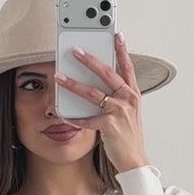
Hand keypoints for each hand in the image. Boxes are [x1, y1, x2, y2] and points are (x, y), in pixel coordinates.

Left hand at [55, 31, 149, 172]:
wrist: (134, 160)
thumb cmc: (128, 136)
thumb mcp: (127, 112)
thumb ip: (116, 96)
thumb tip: (96, 83)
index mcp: (133, 94)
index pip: (127, 66)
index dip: (122, 50)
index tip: (116, 34)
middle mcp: (128, 99)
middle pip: (107, 73)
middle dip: (89, 60)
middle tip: (75, 50)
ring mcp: (119, 112)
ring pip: (92, 93)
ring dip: (73, 84)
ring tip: (59, 77)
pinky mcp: (109, 125)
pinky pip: (87, 119)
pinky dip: (73, 117)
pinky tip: (63, 114)